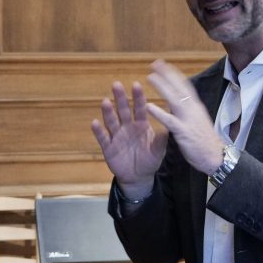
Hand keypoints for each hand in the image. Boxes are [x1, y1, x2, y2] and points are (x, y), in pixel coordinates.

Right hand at [91, 80, 167, 199]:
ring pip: (111, 121)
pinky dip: (98, 131)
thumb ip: (160, 141)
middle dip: (120, 98)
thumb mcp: (157, 152)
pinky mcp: (108, 147)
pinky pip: (103, 138)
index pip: (139, 108)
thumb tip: (167, 129)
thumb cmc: (149, 161)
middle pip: (123, 110)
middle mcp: (127, 127)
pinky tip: (95, 123)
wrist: (138, 177)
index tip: (136, 85)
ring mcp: (117, 136)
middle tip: (116, 84)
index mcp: (141, 125)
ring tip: (105, 101)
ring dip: (108, 112)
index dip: (138, 97)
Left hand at [145, 60, 224, 174]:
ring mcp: (188, 119)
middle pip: (179, 87)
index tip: (164, 64)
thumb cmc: (205, 141)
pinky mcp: (184, 131)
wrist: (216, 156)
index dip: (173, 74)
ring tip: (150, 77)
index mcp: (195, 107)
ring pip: (174, 99)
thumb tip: (174, 102)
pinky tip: (149, 107)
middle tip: (155, 63)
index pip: (184, 86)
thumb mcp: (197, 121)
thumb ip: (186, 111)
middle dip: (167, 74)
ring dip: (162, 87)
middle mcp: (193, 109)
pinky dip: (160, 113)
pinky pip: (170, 121)